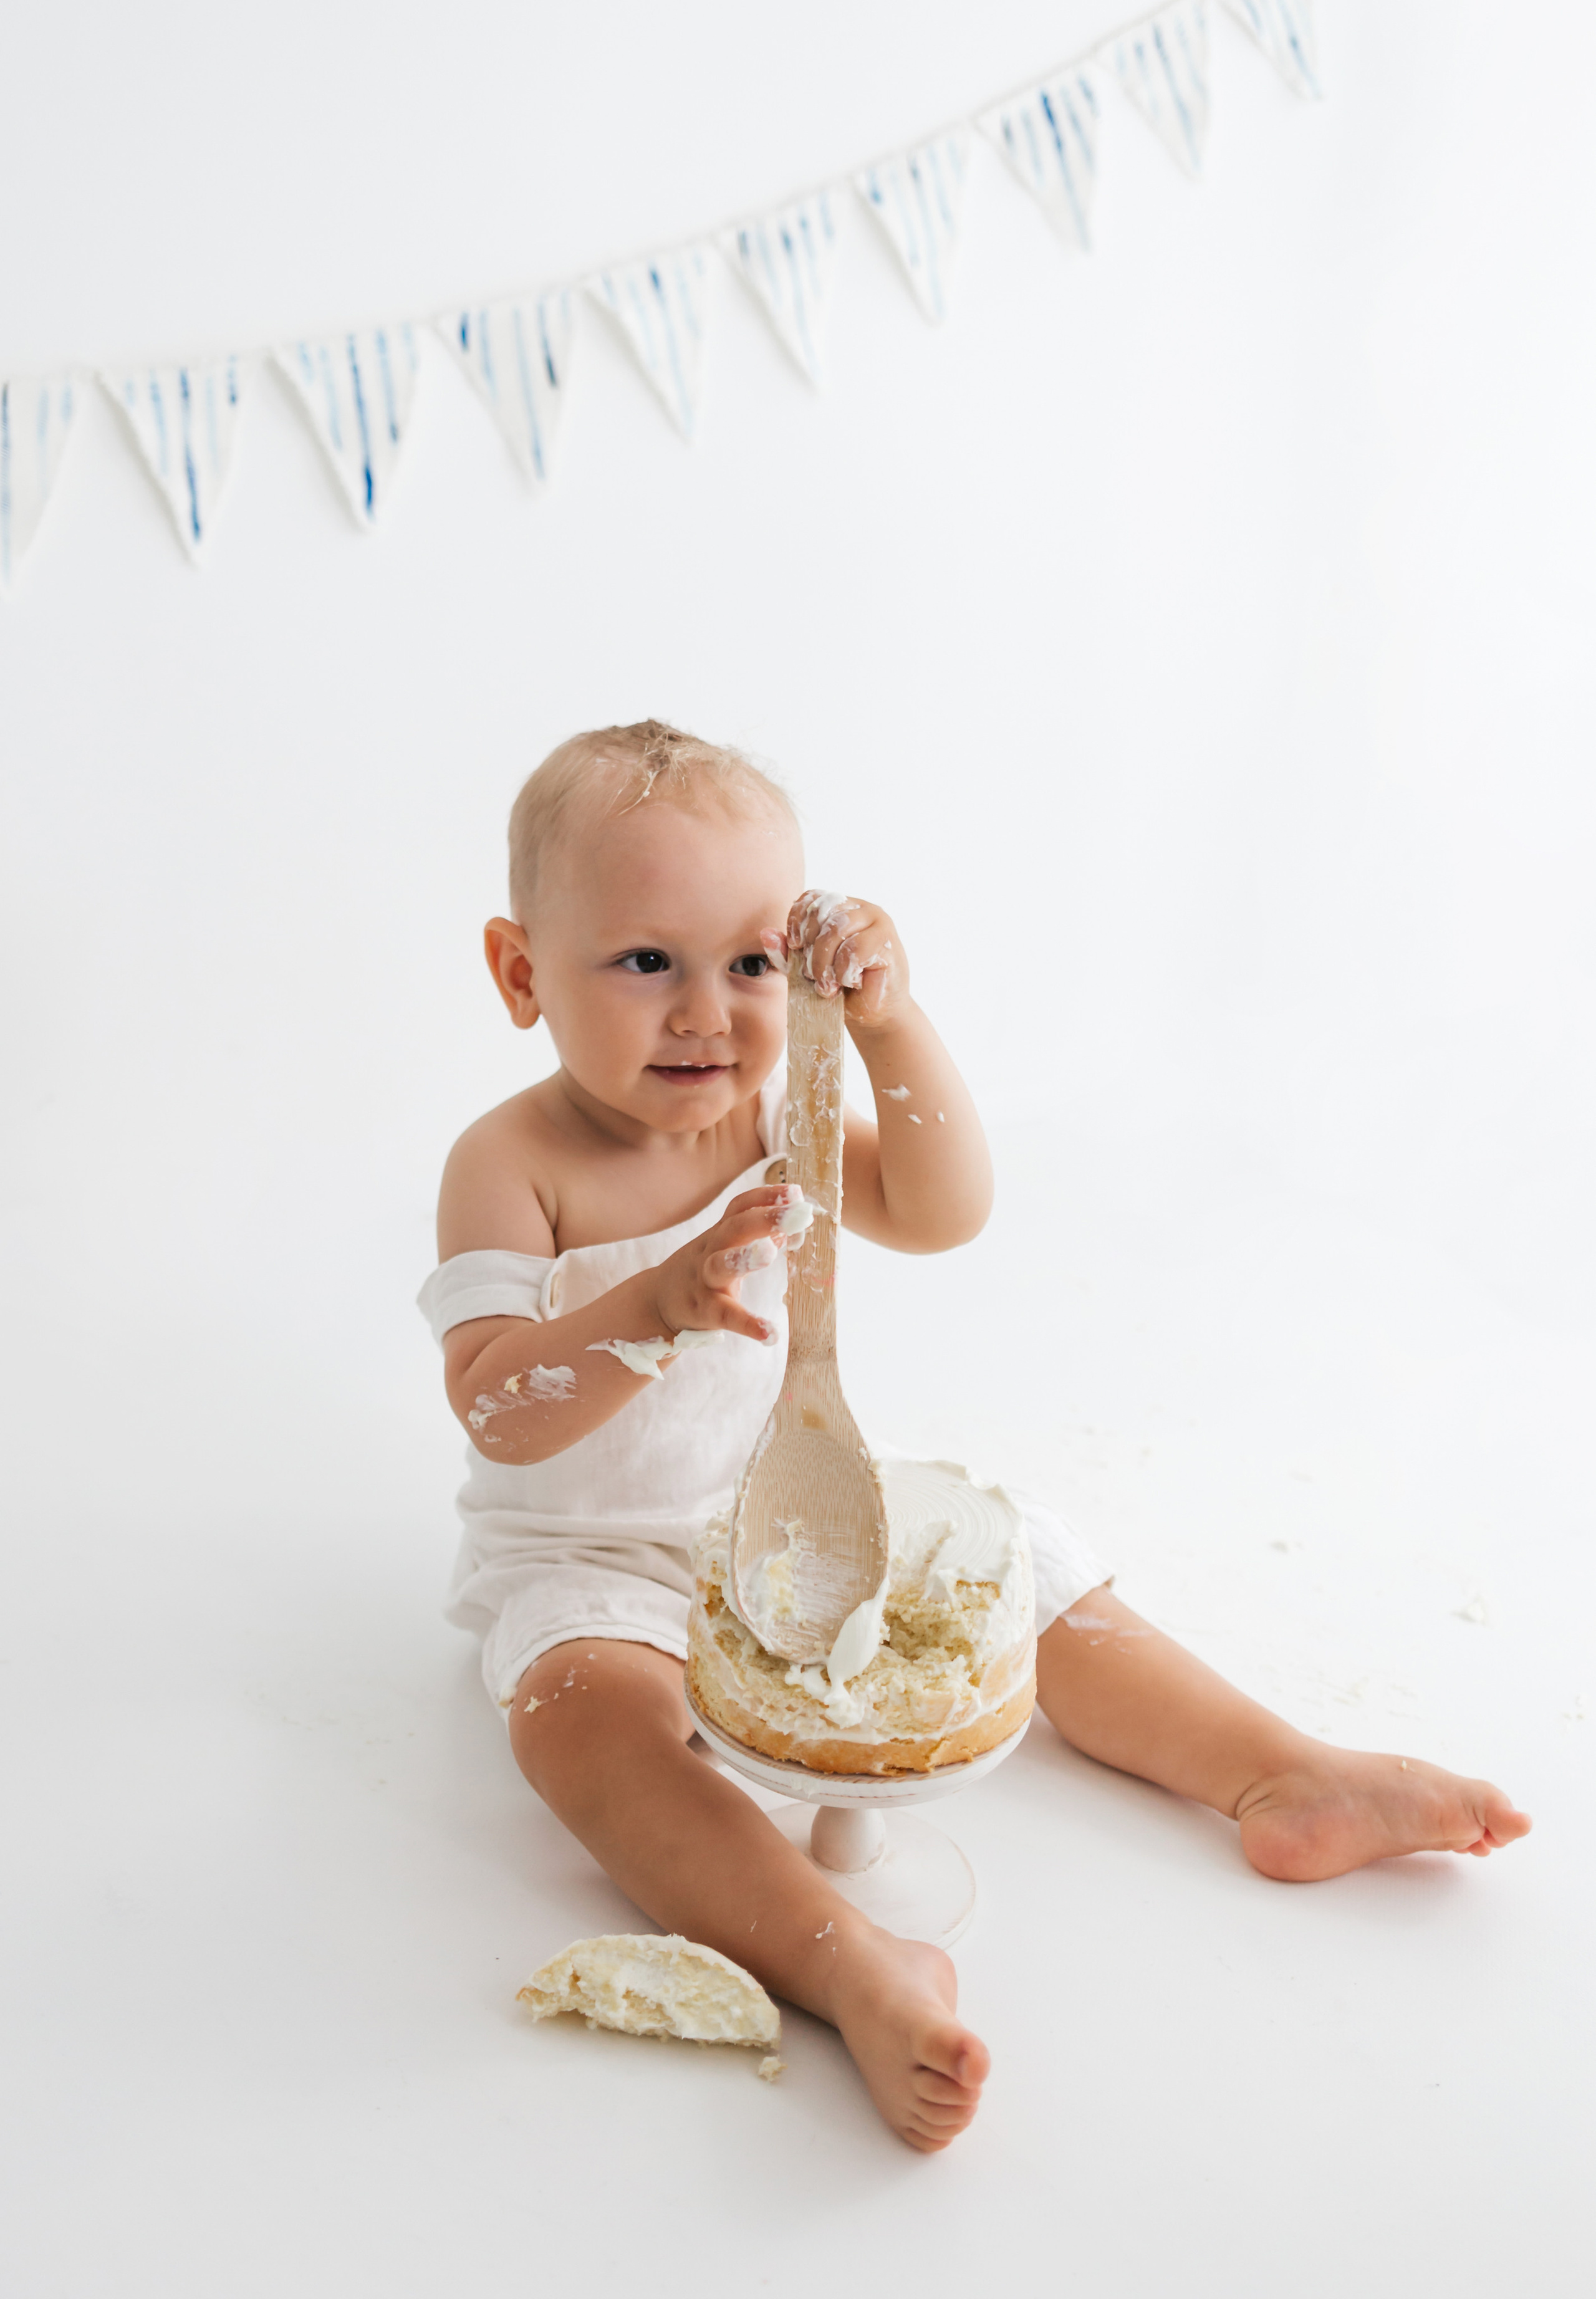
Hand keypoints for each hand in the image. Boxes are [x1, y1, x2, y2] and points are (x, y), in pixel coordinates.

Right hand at [644, 1185, 806, 1344]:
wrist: (658, 1303)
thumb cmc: (702, 1271)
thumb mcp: (723, 1248)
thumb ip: (756, 1236)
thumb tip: (794, 1226)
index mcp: (719, 1234)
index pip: (740, 1207)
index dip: (766, 1197)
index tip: (796, 1192)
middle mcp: (710, 1251)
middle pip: (734, 1229)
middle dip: (764, 1219)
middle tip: (795, 1215)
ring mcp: (704, 1281)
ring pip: (720, 1265)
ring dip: (744, 1257)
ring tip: (770, 1253)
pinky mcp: (704, 1311)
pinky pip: (726, 1316)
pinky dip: (748, 1324)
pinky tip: (771, 1333)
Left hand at [777, 890, 909, 1029]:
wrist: (872, 1014)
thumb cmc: (841, 988)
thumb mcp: (805, 969)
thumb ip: (786, 952)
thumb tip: (766, 934)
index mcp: (840, 908)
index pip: (812, 898)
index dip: (797, 920)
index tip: (795, 947)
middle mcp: (860, 908)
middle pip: (822, 914)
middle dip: (811, 950)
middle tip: (814, 976)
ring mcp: (877, 921)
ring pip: (837, 930)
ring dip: (826, 964)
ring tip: (828, 986)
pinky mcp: (888, 941)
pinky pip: (855, 949)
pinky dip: (845, 972)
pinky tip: (850, 983)